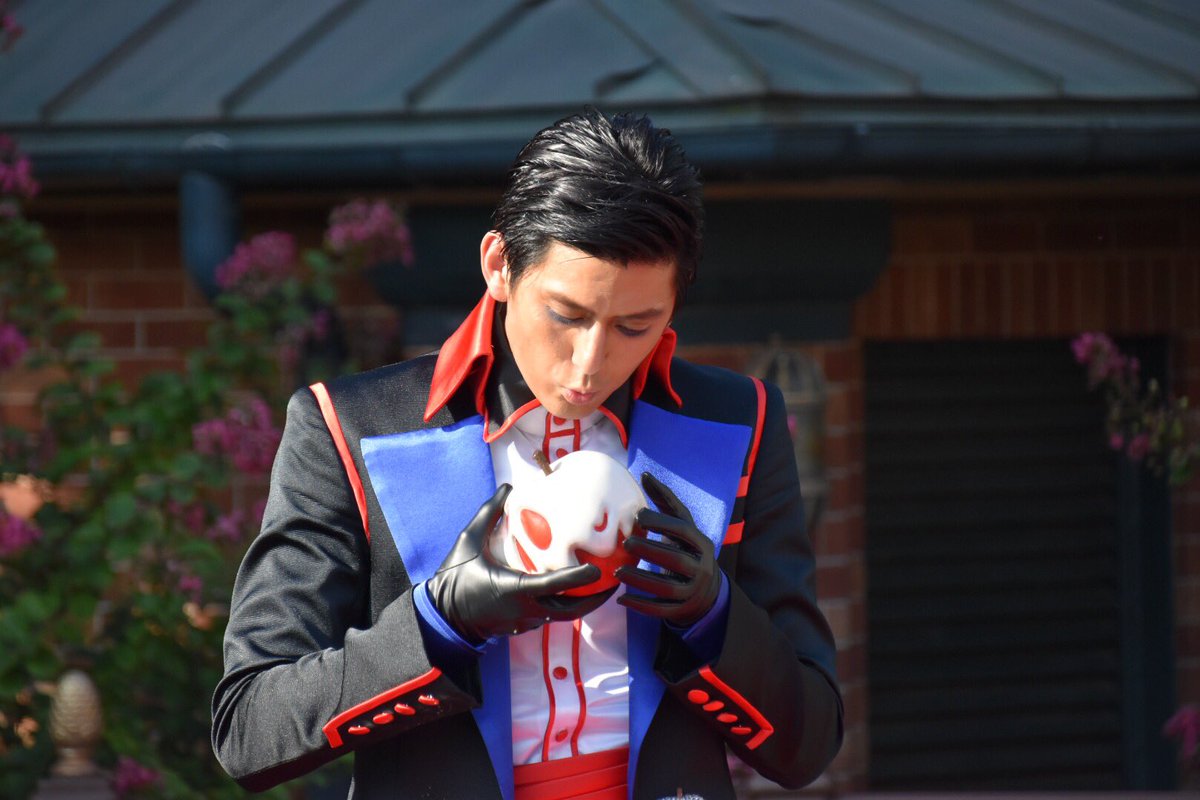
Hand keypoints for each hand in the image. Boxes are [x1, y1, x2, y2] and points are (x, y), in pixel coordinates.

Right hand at [426, 484, 613, 644]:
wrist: (442, 618)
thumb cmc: (454, 579)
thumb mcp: (468, 542)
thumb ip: (488, 514)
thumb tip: (507, 487)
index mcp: (516, 589)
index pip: (556, 584)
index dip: (580, 578)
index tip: (599, 569)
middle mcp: (526, 609)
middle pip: (571, 609)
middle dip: (595, 599)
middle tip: (613, 582)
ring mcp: (525, 621)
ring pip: (562, 615)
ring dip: (582, 603)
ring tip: (599, 585)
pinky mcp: (522, 626)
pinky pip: (550, 616)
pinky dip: (565, 605)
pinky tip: (572, 591)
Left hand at [616, 473, 720, 627]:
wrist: (706, 589)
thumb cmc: (687, 548)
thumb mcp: (683, 525)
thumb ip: (665, 501)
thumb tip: (644, 473)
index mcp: (701, 543)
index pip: (683, 531)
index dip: (661, 522)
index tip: (638, 516)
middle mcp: (701, 567)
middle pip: (675, 560)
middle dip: (649, 551)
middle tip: (625, 544)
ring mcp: (692, 591)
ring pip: (666, 587)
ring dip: (640, 580)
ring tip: (617, 572)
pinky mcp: (682, 609)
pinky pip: (660, 609)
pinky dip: (640, 605)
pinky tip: (620, 598)